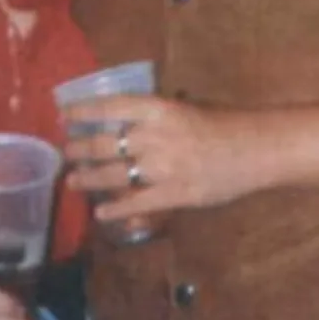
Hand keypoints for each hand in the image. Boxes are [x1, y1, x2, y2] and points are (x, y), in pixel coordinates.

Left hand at [62, 95, 253, 219]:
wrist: (254, 149)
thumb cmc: (221, 124)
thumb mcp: (183, 108)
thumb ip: (153, 117)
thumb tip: (122, 123)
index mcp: (158, 108)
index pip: (110, 106)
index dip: (83, 111)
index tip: (64, 115)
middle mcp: (154, 136)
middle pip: (105, 143)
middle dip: (79, 149)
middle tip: (66, 152)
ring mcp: (162, 167)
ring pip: (113, 174)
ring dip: (88, 178)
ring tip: (72, 180)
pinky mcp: (174, 194)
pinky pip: (137, 203)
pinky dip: (115, 209)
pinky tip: (101, 213)